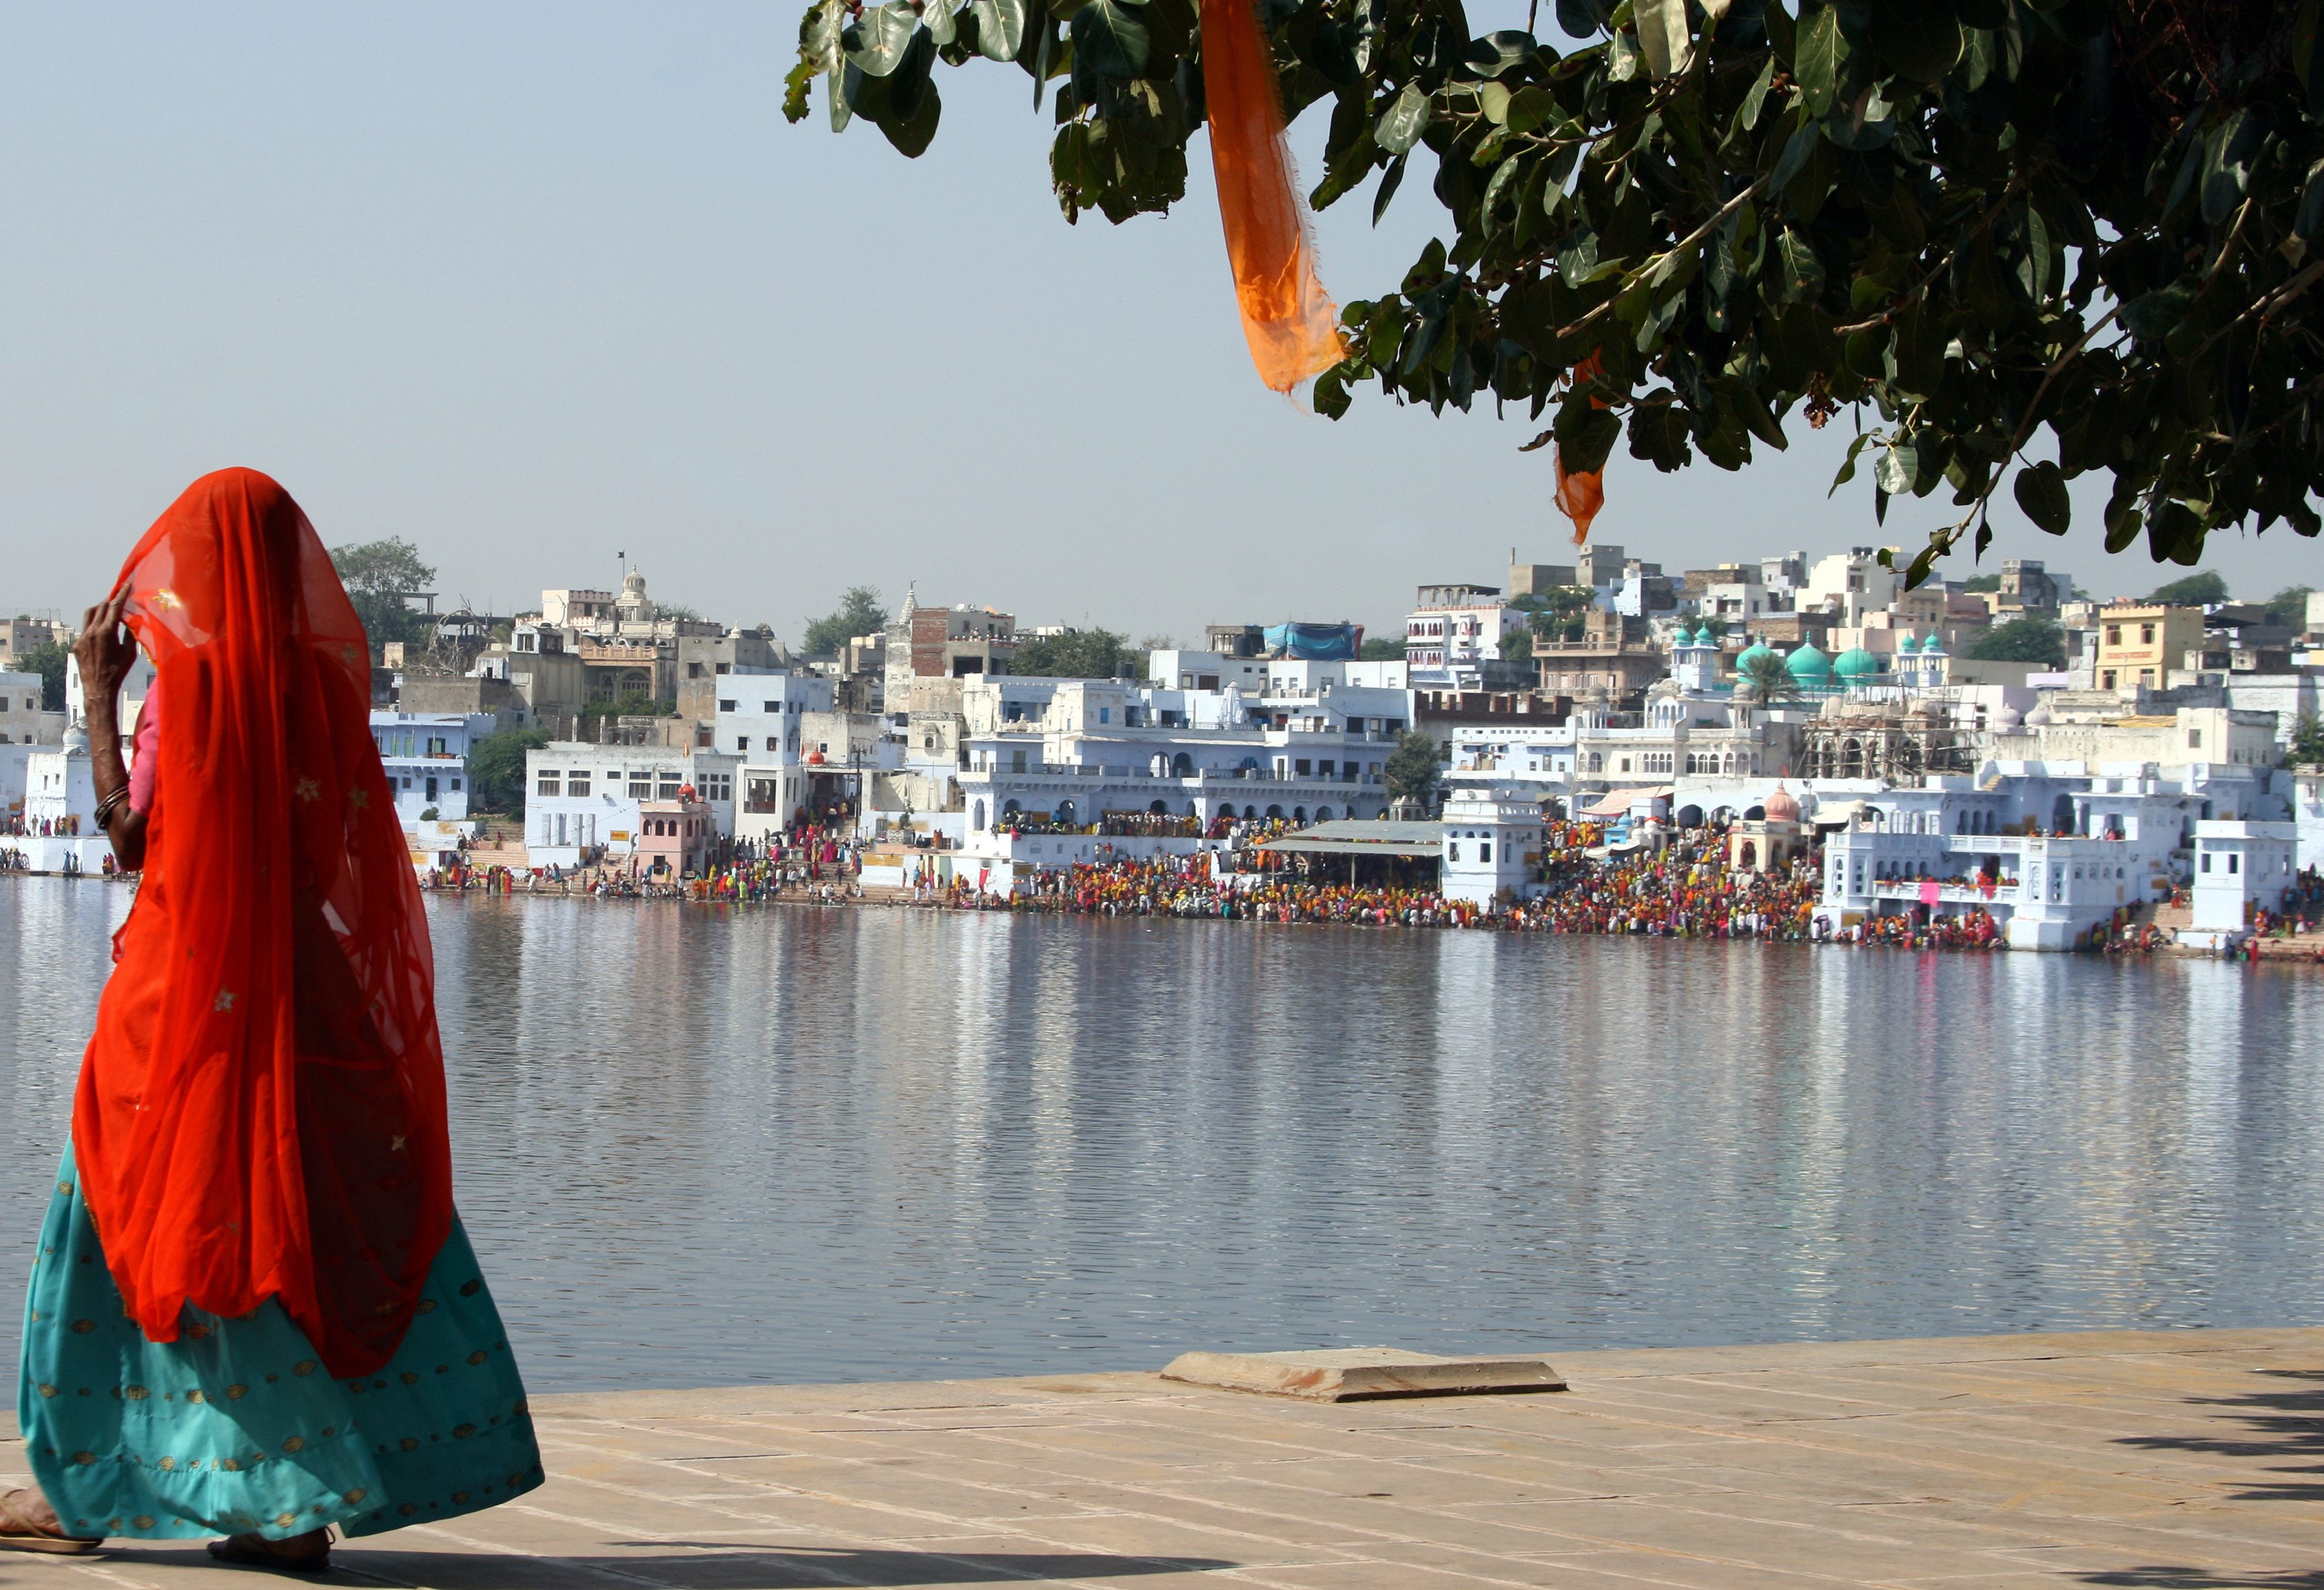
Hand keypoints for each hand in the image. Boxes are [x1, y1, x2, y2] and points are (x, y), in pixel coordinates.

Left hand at [73, 589, 136, 714]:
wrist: (99, 688)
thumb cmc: (118, 671)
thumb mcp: (129, 652)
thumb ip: (129, 633)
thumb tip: (131, 620)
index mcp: (106, 632)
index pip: (114, 607)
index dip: (121, 594)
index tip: (126, 585)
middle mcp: (91, 632)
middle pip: (100, 607)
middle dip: (110, 600)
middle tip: (118, 596)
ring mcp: (82, 637)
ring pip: (89, 614)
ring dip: (98, 609)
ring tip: (107, 610)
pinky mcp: (76, 644)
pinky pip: (85, 628)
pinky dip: (94, 624)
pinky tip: (101, 631)